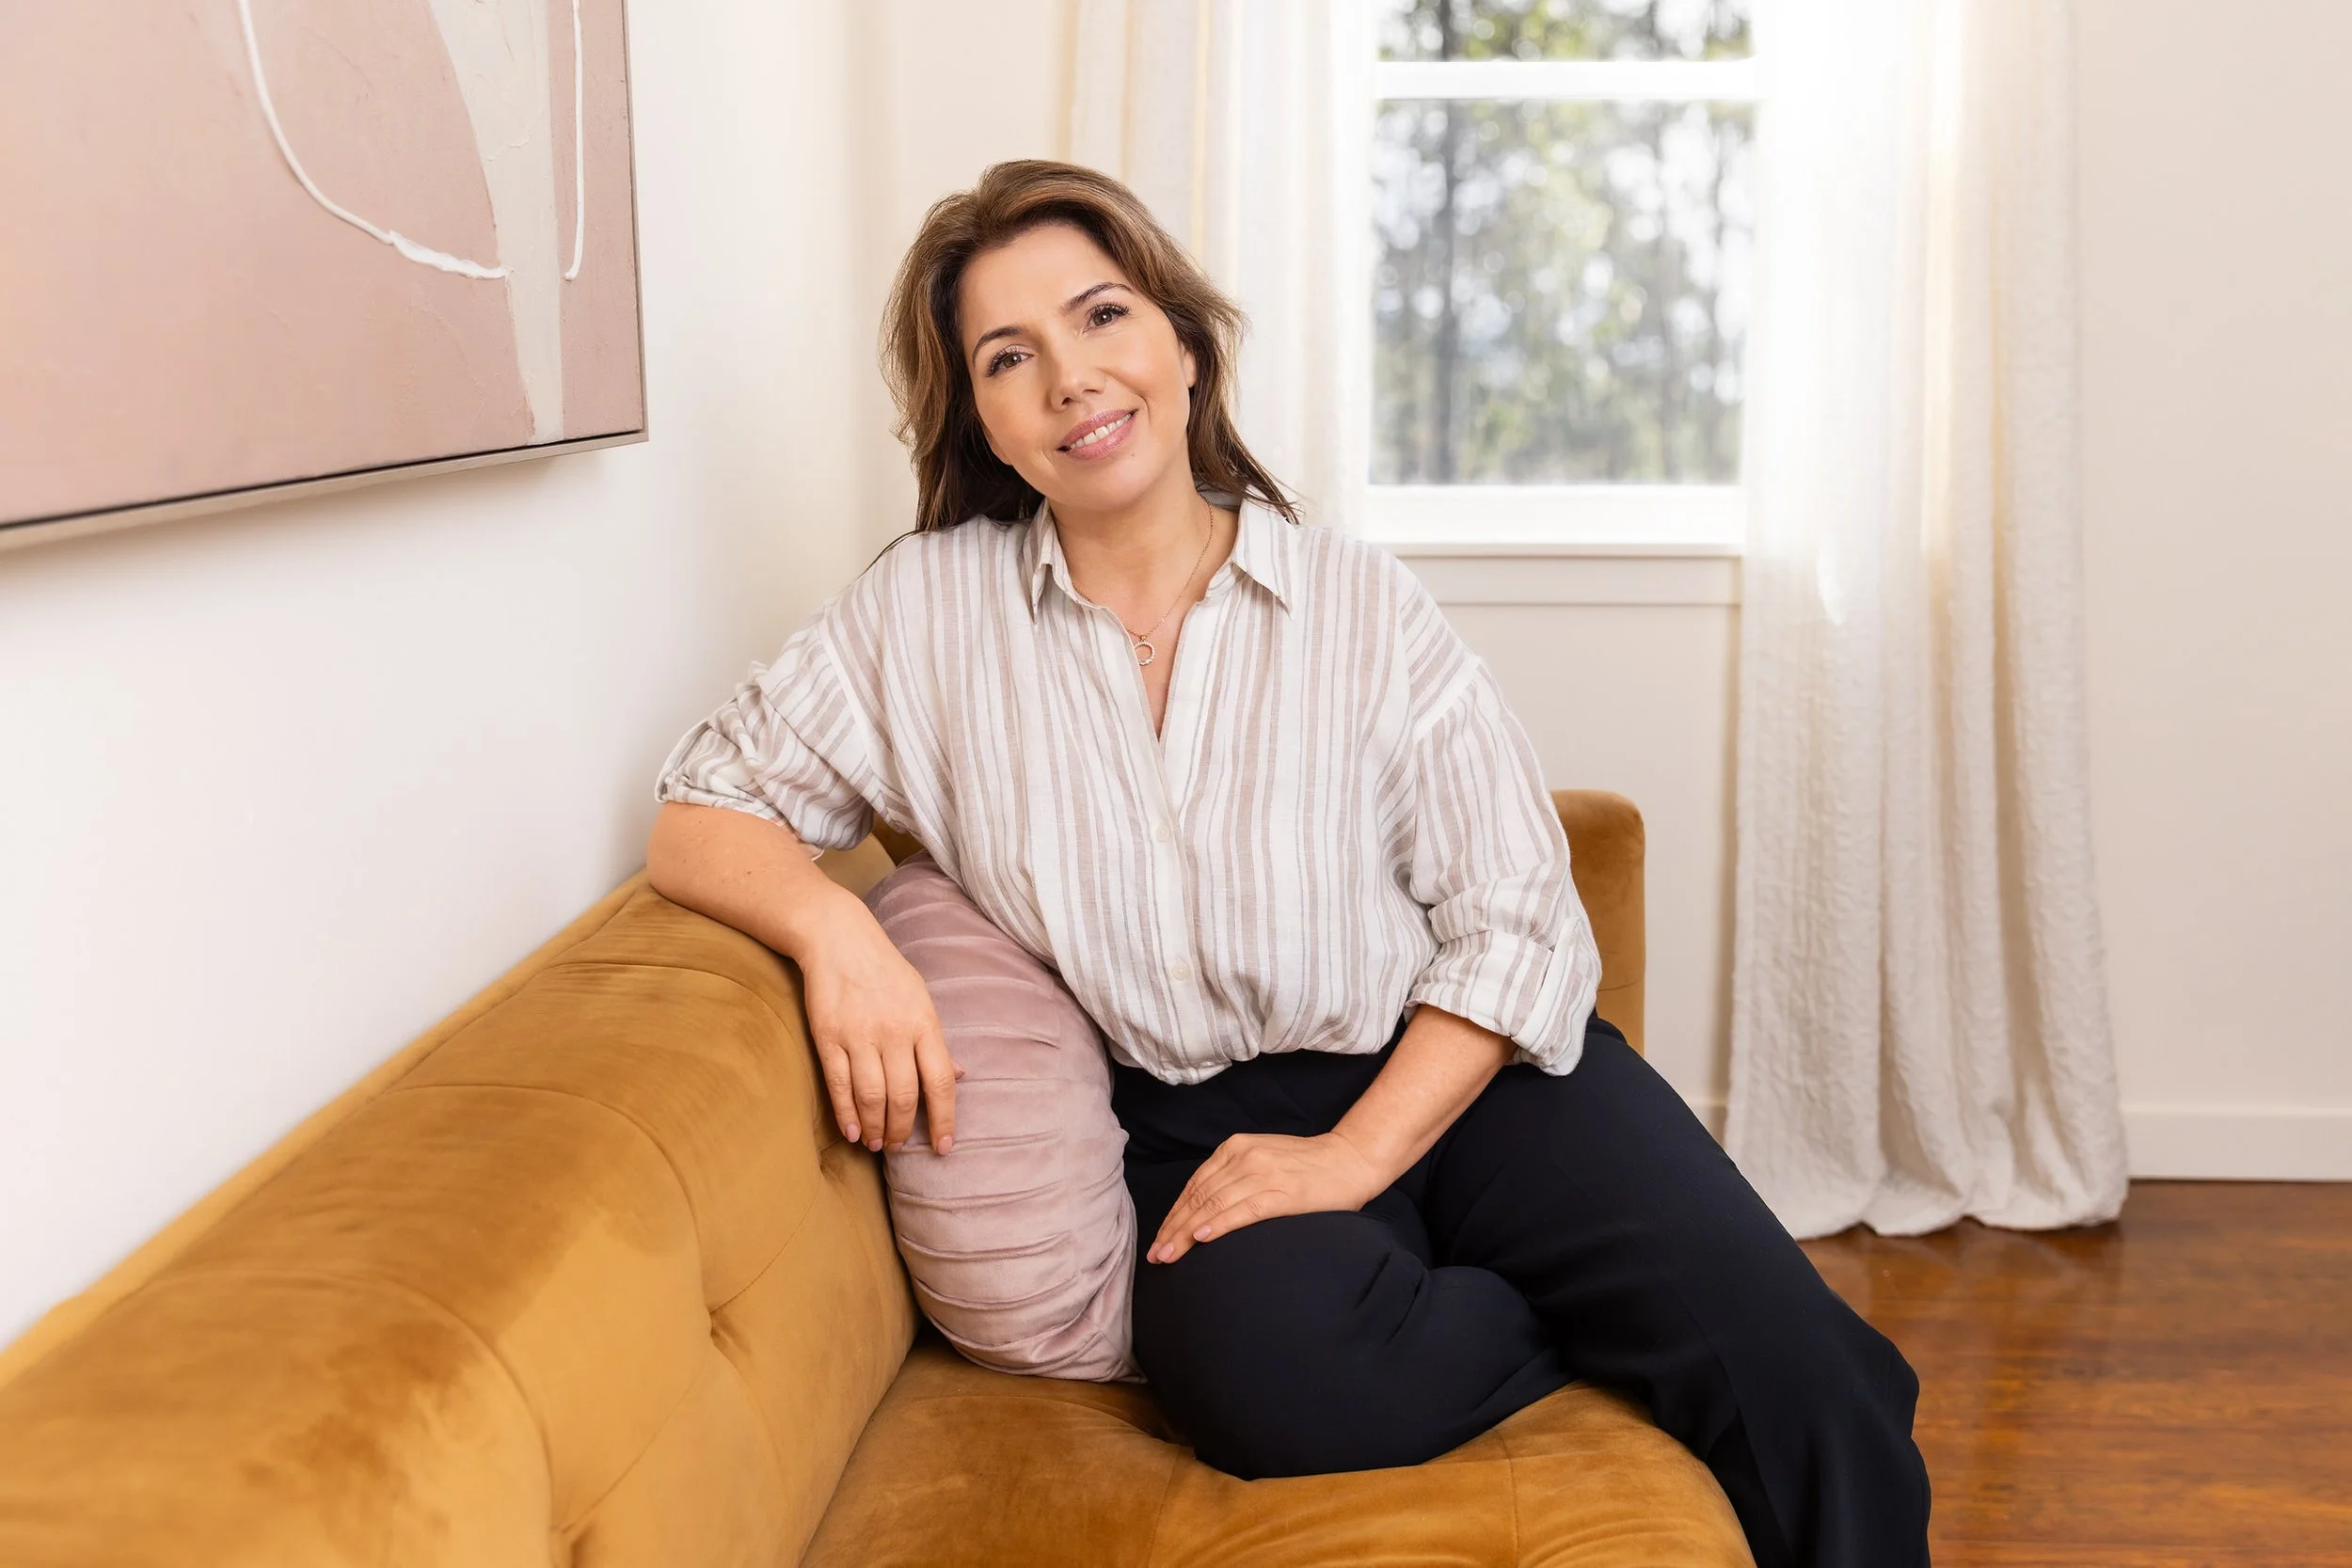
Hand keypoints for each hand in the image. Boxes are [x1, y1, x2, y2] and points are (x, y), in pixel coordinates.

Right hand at [799, 904, 960, 1153]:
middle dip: (903, 1130)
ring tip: (877, 1143)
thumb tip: (959, 1076)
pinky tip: (852, 1132)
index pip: (941, 1082)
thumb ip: (937, 1041)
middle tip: (900, 1146)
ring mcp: (859, 1035)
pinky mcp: (828, 1037)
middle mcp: (894, 1032)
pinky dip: (846, 1113)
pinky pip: (839, 1084)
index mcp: (924, 1024)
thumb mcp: (921, 999)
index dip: (944, 1120)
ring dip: (876, 1127)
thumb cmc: (886, 972)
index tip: (944, 1147)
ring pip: (871, 1096)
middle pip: (904, 1096)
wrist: (839, 939)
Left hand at [1147, 1131, 1389, 1264]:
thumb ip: (1234, 1177)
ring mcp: (1264, 1173)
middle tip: (1156, 1256)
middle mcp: (1245, 1157)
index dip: (1174, 1215)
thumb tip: (1202, 1211)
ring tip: (1169, 1256)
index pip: (1195, 1185)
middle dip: (1174, 1229)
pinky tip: (1202, 1238)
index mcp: (1236, 1148)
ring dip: (1187, 1233)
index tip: (1159, 1239)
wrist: (1351, 1159)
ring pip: (1215, 1205)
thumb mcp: (1262, 1161)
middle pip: (1199, 1197)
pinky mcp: (1284, 1193)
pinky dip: (1220, 1224)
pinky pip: (1244, 1210)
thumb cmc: (1307, 1168)